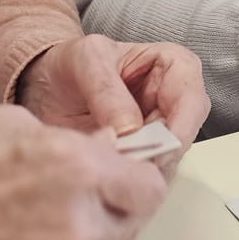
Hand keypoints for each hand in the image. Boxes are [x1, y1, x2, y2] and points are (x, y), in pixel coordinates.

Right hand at [0, 105, 167, 239]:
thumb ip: (76, 148)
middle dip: (121, 206)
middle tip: (102, 191)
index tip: (131, 173)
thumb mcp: (21, 124)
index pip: (148, 189)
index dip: (141, 178)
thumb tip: (107, 160)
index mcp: (77, 170)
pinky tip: (25, 232)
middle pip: (131, 226)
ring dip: (94, 234)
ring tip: (59, 210)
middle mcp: (74, 223)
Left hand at [17, 36, 209, 170]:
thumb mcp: (85, 61)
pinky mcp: (143, 155)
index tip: (154, 151)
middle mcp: (175, 101)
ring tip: (107, 168)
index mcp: (175, 66)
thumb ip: (107, 90)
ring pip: (167, 160)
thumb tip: (130, 130)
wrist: (46, 84)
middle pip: (183, 137)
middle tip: (124, 167)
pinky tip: (105, 175)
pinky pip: (145, 173)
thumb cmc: (71, 63)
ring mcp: (160, 131)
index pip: (191, 102)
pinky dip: (127, 177)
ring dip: (140, 170)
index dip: (178, 130)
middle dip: (156, 155)